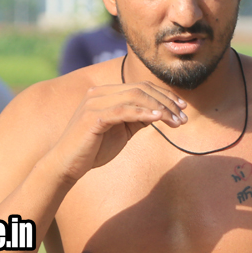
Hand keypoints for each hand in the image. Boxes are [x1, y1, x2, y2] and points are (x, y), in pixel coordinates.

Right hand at [45, 82, 187, 182]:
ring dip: (160, 108)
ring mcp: (94, 103)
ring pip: (135, 97)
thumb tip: (160, 112)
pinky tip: (158, 118)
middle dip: (166, 102)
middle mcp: (99, 93)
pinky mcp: (92, 117)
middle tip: (183, 117)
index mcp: (106, 93)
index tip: (183, 108)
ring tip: (176, 121)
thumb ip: (138, 119)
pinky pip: (123, 110)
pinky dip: (143, 113)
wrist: (67, 165)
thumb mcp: (122, 131)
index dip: (165, 95)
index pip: (141, 87)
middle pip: (141, 89)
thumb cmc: (94, 149)